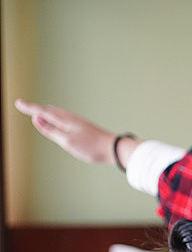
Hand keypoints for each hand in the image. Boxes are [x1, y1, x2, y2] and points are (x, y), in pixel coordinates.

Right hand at [14, 99, 133, 165]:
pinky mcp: (85, 128)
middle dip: (36, 108)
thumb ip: (51, 130)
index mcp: (66, 121)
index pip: (43, 112)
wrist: (115, 148)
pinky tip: (61, 121)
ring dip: (47, 111)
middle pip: (50, 110)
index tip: (18, 103)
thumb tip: (37, 118)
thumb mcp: (67, 141)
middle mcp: (72, 119)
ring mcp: (79, 123)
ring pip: (59, 114)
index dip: (30, 108)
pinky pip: (66, 119)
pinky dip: (57, 117)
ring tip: (39, 111)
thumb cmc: (92, 147)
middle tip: (25, 106)